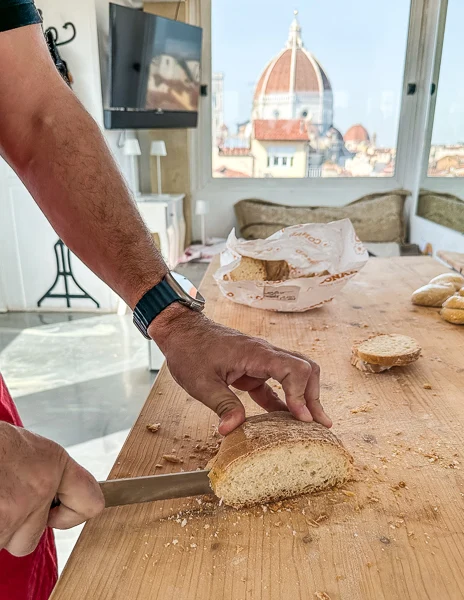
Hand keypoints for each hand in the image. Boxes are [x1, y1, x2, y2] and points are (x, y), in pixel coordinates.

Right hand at [0, 422, 103, 556]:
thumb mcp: (24, 447)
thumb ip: (40, 474)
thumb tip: (44, 498)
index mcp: (54, 463)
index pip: (91, 503)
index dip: (71, 514)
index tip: (55, 513)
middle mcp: (41, 488)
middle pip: (30, 539)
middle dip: (11, 528)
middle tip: (0, 498)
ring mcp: (15, 510)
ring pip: (3, 542)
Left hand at [150, 305, 331, 434]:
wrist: (181, 331)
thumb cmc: (190, 350)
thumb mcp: (201, 383)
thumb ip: (222, 405)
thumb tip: (232, 430)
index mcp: (256, 353)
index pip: (294, 368)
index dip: (301, 394)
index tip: (301, 418)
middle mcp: (264, 353)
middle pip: (304, 369)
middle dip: (313, 396)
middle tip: (318, 424)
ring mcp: (261, 360)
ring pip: (295, 374)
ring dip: (304, 397)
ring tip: (312, 424)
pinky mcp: (253, 368)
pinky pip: (276, 383)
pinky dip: (284, 400)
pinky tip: (287, 420)